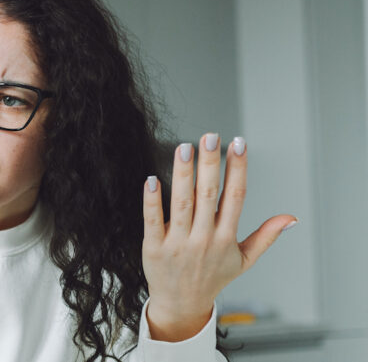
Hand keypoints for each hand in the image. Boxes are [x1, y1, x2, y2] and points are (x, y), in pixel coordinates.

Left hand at [142, 134, 296, 341]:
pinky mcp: (154, 248)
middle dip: (210, 165)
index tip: (238, 143)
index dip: (238, 169)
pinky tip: (151, 179)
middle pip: (209, 195)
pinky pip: (152, 221)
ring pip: (181, 204)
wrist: (182, 305)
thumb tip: (291, 218)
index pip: (235, 197)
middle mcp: (204, 239)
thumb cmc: (212, 278)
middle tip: (210, 137)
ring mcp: (178, 244)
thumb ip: (266, 236)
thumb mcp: (243, 260)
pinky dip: (152, 201)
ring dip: (183, 175)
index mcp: (226, 238)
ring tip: (183, 148)